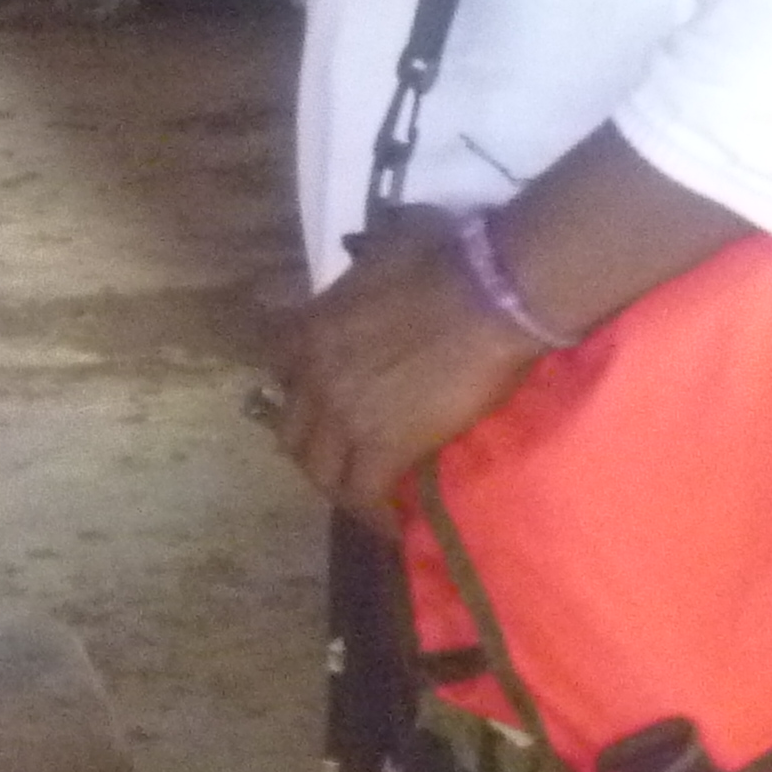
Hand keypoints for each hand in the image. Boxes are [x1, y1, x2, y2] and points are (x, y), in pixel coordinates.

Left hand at [267, 213, 544, 526]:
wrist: (491, 293)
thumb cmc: (449, 259)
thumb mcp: (384, 246)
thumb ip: (363, 265)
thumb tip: (369, 250)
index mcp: (312, 324)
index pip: (280, 372)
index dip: (301, 395)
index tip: (324, 408)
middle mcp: (315, 373)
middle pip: (291, 431)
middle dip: (313, 450)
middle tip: (346, 461)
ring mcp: (344, 412)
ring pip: (318, 470)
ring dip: (339, 487)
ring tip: (368, 499)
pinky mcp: (382, 446)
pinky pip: (363, 495)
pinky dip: (374, 515)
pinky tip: (395, 524)